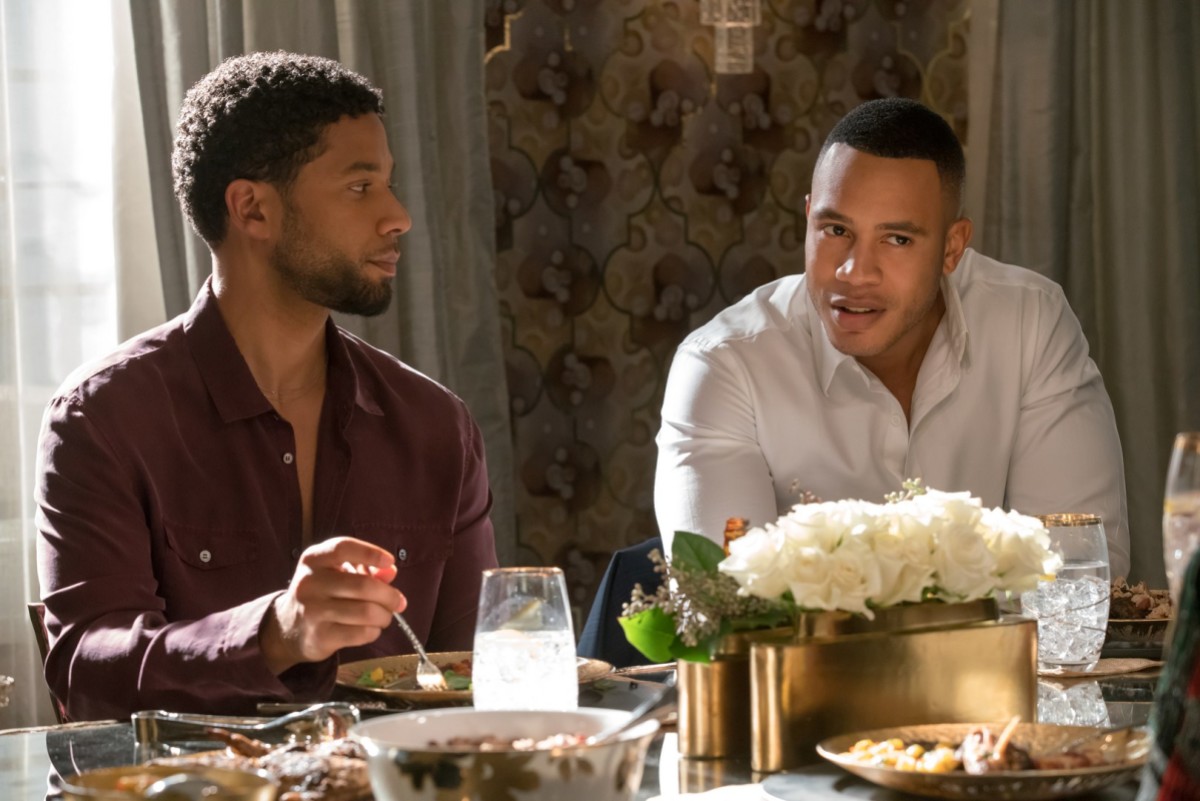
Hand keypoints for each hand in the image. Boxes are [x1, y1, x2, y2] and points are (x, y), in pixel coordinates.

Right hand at [261, 536, 406, 674]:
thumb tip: (391, 571)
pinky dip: (374, 631)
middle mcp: (310, 582)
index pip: (343, 548)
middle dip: (389, 595)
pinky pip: (360, 633)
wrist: (288, 627)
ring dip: (384, 616)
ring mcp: (313, 611)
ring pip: (365, 612)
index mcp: (314, 559)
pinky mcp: (320, 636)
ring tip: (385, 616)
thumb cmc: (322, 593)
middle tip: (398, 602)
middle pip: (363, 585)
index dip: (370, 552)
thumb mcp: (337, 573)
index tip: (389, 561)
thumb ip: (366, 569)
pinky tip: (372, 629)